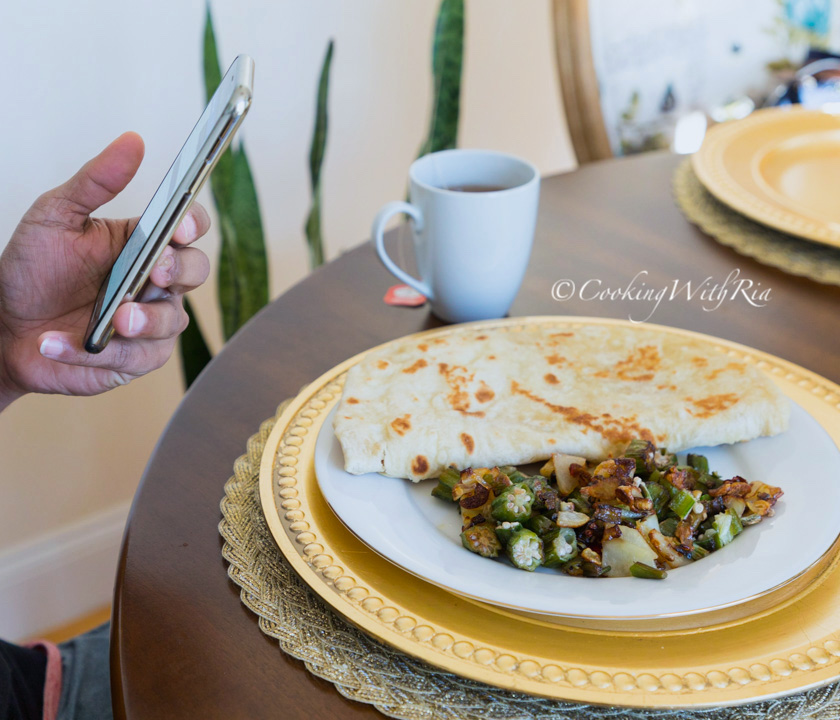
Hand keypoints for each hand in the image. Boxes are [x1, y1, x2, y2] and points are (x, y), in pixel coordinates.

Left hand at [0, 132, 210, 409]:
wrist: (5, 326)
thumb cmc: (33, 271)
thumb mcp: (55, 216)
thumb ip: (95, 181)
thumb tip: (132, 142)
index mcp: (144, 243)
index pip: (189, 227)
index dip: (192, 225)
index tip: (177, 226)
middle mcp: (156, 282)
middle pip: (196, 272)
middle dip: (178, 272)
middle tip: (151, 274)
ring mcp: (151, 321)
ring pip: (173, 321)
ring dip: (143, 321)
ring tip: (110, 321)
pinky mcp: (136, 358)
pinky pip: (137, 358)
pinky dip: (97, 353)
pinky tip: (61, 343)